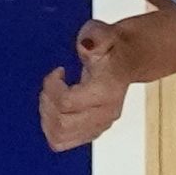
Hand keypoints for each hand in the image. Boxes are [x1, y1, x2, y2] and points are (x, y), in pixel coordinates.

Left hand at [37, 20, 134, 152]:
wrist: (128, 59)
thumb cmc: (112, 46)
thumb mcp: (103, 32)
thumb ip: (95, 37)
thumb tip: (86, 46)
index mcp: (105, 92)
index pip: (66, 103)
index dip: (52, 86)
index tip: (57, 70)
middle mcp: (104, 114)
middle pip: (61, 124)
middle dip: (46, 102)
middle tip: (52, 84)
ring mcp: (100, 125)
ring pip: (60, 137)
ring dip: (46, 116)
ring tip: (52, 96)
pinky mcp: (94, 131)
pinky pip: (64, 142)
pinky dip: (51, 127)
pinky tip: (54, 108)